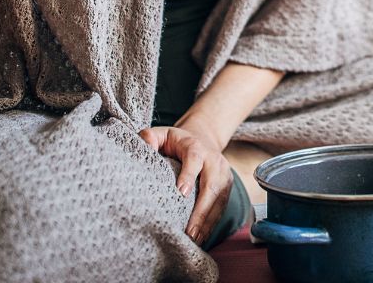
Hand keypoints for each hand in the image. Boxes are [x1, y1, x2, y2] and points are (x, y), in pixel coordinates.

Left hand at [139, 124, 233, 245]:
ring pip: (219, 198)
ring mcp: (224, 173)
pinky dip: (213, 222)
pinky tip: (203, 236)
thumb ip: (149, 137)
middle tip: (190, 231)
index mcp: (195, 146)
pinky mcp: (228, 185)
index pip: (194, 159)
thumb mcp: (161, 134)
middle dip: (201, 210)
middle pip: (211, 185)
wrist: (203, 138)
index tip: (181, 193)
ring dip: (208, 221)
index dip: (188, 175)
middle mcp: (214, 160)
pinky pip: (222, 205)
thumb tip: (144, 145)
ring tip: (195, 239)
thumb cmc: (176, 141)